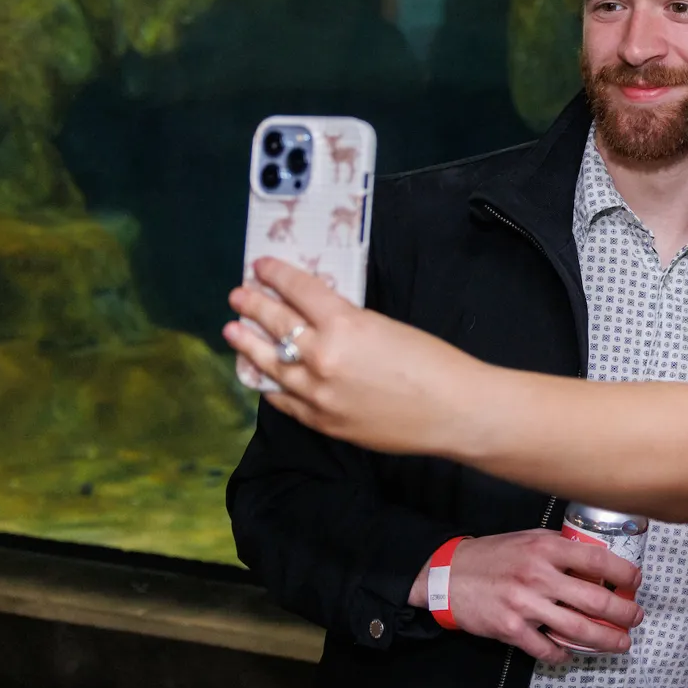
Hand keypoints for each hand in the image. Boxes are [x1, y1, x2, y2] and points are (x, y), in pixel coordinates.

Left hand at [225, 257, 482, 455]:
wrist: (453, 411)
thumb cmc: (433, 363)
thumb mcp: (387, 326)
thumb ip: (348, 324)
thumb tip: (320, 321)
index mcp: (344, 324)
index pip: (298, 291)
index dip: (276, 275)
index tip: (261, 267)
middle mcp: (322, 357)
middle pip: (276, 324)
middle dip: (254, 306)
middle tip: (238, 295)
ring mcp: (316, 393)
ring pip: (269, 363)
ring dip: (248, 344)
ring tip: (234, 331)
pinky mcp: (320, 421)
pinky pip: (282, 399)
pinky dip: (269, 383)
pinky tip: (260, 375)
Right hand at [407, 531, 643, 660]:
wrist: (450, 574)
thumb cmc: (495, 555)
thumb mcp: (529, 538)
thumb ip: (560, 548)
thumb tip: (594, 559)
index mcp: (546, 548)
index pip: (596, 561)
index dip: (622, 573)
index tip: (635, 581)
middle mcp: (539, 576)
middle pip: (594, 600)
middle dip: (622, 613)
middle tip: (636, 617)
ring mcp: (525, 605)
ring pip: (577, 629)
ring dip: (604, 639)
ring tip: (621, 642)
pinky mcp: (511, 628)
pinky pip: (546, 647)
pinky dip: (562, 654)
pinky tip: (571, 654)